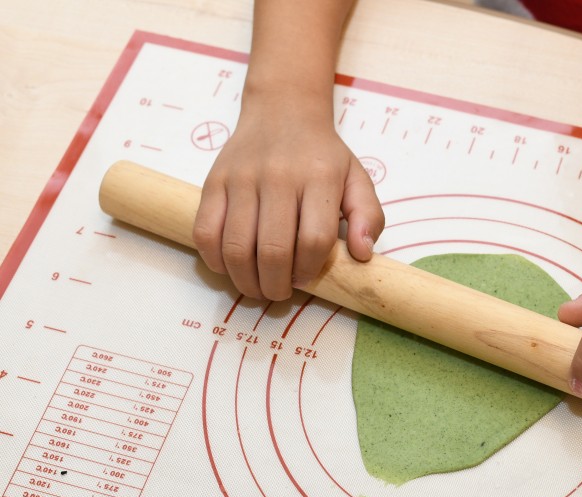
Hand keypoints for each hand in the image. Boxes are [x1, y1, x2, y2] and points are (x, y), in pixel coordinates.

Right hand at [193, 96, 384, 300]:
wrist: (282, 111)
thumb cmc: (322, 155)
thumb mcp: (357, 179)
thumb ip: (368, 216)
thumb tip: (362, 254)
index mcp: (319, 178)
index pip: (315, 240)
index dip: (309, 270)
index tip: (306, 279)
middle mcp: (278, 177)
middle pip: (274, 250)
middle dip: (276, 286)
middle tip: (279, 293)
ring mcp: (241, 179)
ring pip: (237, 248)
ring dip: (246, 280)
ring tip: (257, 287)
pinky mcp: (213, 182)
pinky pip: (205, 233)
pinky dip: (216, 261)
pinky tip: (230, 267)